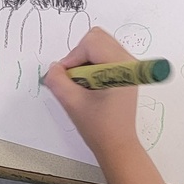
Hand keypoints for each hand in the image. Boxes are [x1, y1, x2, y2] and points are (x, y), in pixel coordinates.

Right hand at [44, 27, 140, 162]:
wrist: (117, 145)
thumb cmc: (99, 127)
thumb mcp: (72, 103)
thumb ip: (58, 81)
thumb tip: (54, 67)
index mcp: (121, 67)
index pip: (91, 43)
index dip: (73, 58)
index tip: (67, 79)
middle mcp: (128, 61)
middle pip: (96, 38)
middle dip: (79, 56)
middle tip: (75, 79)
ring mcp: (128, 66)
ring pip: (99, 45)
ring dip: (84, 61)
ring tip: (83, 84)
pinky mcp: (125, 72)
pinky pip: (103, 55)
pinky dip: (91, 65)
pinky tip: (90, 86)